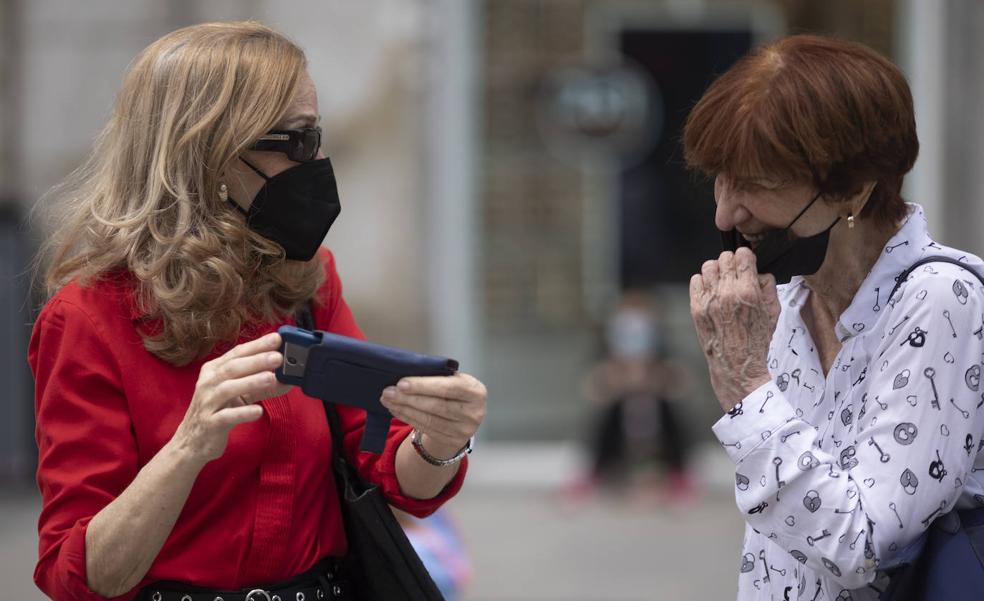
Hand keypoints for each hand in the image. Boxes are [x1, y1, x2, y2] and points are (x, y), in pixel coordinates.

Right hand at [172, 332, 291, 463]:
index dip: (257, 345)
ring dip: (251, 382)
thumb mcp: (240, 395)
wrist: (192, 442)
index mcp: (214, 370)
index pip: (238, 353)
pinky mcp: (210, 424)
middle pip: (233, 368)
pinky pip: (226, 416)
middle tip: (278, 357)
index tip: (277, 338)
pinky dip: (242, 413)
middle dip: (257, 360)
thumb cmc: (218, 411)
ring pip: (228, 388)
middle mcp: (209, 383)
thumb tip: (289, 379)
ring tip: (271, 378)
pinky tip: (258, 410)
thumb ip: (262, 386)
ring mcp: (207, 403)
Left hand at [380, 373, 486, 458]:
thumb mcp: (454, 380)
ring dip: (404, 409)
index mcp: (476, 391)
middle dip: (409, 398)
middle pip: (436, 405)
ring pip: (428, 419)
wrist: (465, 416)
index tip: (401, 383)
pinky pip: (425, 429)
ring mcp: (464, 430)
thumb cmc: (454, 391)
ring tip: (387, 400)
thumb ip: (437, 376)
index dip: (423, 386)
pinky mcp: (453, 441)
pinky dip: (408, 418)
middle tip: (388, 392)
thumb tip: (405, 375)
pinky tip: (396, 410)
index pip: (448, 388)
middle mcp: (474, 412)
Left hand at [689, 247, 779, 410]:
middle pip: (725, 257)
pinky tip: (712, 292)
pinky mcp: (696, 307)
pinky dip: (703, 282)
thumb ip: (768, 285)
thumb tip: (758, 270)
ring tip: (722, 282)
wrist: (737, 364)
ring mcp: (709, 300)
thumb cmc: (757, 339)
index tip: (747, 263)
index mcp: (748, 291)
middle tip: (735, 274)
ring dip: (717, 271)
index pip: (743, 255)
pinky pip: (696, 280)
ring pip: (708, 266)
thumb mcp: (774, 311)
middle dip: (732, 263)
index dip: (746, 257)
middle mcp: (727, 292)